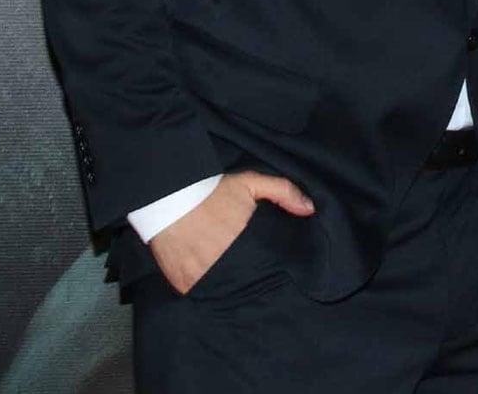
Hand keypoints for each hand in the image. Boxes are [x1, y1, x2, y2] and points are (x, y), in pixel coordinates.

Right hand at [147, 170, 314, 293]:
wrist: (168, 199)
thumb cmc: (212, 192)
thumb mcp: (251, 183)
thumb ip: (283, 192)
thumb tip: (310, 209)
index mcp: (246, 241)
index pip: (269, 264)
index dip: (273, 267)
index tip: (276, 268)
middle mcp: (226, 262)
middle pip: (248, 280)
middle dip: (253, 278)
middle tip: (254, 272)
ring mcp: (204, 276)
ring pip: (226, 290)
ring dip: (231, 285)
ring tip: (234, 277)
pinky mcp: (185, 284)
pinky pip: (202, 293)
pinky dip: (208, 289)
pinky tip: (213, 280)